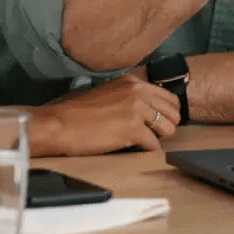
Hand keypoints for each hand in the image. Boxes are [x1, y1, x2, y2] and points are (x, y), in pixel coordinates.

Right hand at [34, 74, 180, 154]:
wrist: (59, 124)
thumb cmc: (76, 112)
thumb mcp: (107, 93)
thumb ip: (128, 96)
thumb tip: (145, 109)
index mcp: (133, 82)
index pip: (169, 97)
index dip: (166, 113)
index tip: (157, 123)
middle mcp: (138, 93)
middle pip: (174, 112)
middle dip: (165, 126)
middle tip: (151, 135)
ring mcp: (136, 110)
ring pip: (168, 129)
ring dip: (158, 138)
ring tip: (142, 142)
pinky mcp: (132, 130)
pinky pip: (153, 145)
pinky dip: (145, 151)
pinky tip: (131, 149)